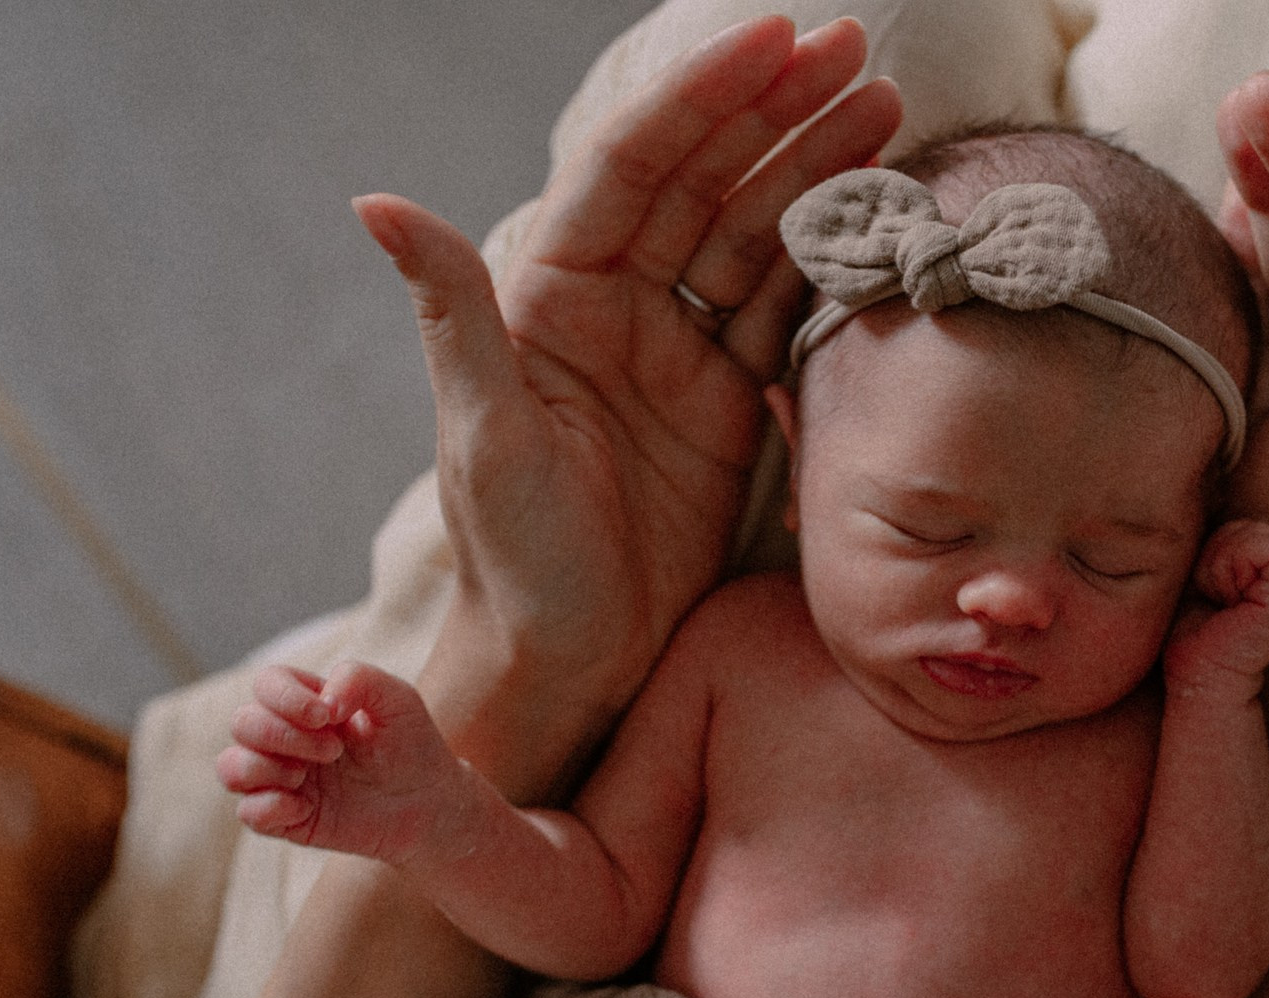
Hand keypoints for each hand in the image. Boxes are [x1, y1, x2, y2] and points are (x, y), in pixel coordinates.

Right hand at [217, 662, 476, 866]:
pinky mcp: (286, 819)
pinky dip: (269, 808)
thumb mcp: (397, 699)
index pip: (267, 684)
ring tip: (306, 777)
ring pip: (231, 767)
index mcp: (306, 704)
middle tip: (334, 751)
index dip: (286, 698)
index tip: (328, 716)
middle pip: (242, 723)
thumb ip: (358, 678)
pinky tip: (305, 808)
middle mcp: (285, 739)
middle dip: (283, 735)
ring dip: (265, 768)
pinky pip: (248, 812)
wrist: (431, 804)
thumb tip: (322, 702)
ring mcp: (281, 779)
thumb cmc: (411, 745)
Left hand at [352, 17, 902, 725]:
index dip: (704, 100)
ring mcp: (678, 352)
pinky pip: (785, 310)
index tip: (776, 43)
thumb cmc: (513, 562)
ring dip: (819, 168)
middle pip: (706, 180)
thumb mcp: (483, 437)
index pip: (634, 167)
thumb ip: (453, 314)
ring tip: (889, 106)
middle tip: (860, 49)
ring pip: (755, 233)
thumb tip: (379, 204)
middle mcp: (617, 306)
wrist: (573, 664)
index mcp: (552, 295)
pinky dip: (832, 258)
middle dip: (780, 109)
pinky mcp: (730, 403)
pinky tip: (880, 209)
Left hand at [1163, 519, 1268, 705]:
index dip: (1214, 551)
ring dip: (1218, 567)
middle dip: (1216, 556)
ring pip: (1251, 535)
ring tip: (1218, 603)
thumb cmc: (1193, 630)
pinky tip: (1227, 606)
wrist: (1199, 676)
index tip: (1207, 589)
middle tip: (1212, 598)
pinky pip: (1264, 547)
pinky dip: (1229, 571)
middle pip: (1246, 526)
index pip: (1242, 524)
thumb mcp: (1204, 574)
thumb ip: (1223, 544)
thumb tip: (1215, 506)